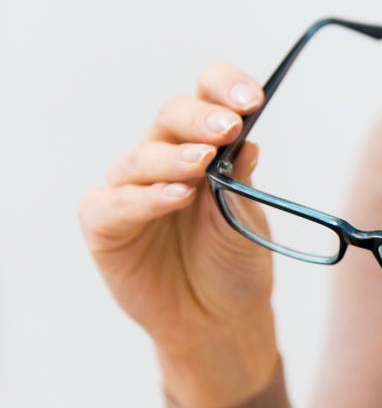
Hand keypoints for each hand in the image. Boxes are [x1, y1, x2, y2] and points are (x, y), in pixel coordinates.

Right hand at [78, 64, 277, 407]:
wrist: (219, 320)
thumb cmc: (234, 262)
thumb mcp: (248, 218)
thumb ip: (241, 180)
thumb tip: (247, 141)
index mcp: (204, 144)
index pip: (208, 97)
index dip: (225, 87)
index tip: (251, 99)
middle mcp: (165, 158)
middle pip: (172, 117)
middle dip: (201, 118)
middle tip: (227, 127)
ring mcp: (131, 190)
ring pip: (143, 158)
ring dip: (173, 158)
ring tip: (202, 164)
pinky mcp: (105, 225)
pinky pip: (116, 204)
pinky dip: (145, 199)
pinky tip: (174, 197)